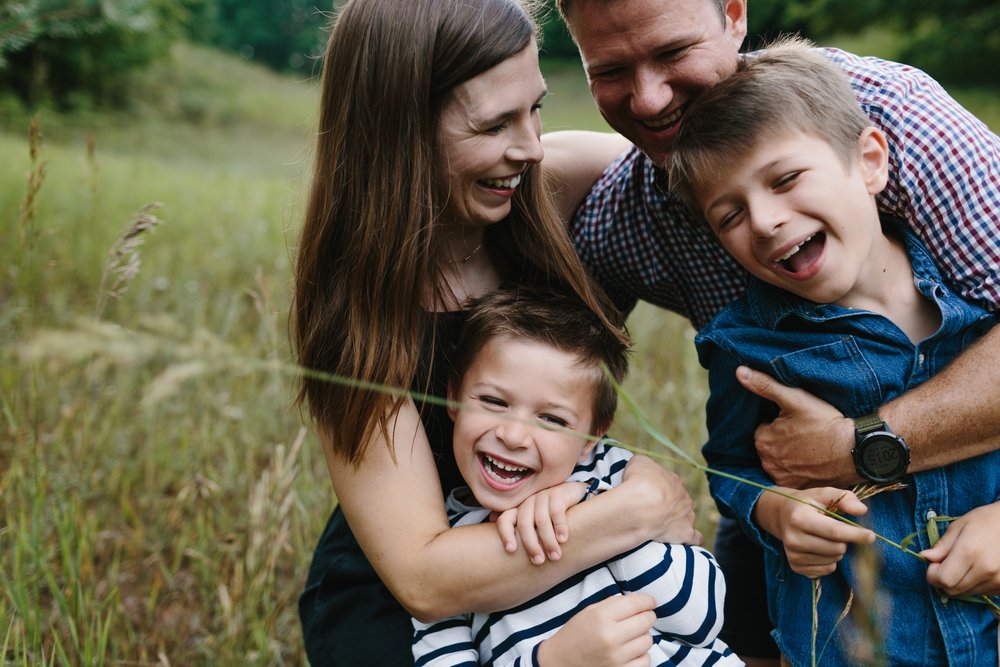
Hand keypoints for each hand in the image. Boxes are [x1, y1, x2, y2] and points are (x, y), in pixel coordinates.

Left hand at [493, 482, 586, 563]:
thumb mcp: (536, 524)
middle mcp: (528, 502)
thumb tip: (507, 550)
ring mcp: (542, 496)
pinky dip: (560, 527)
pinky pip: (556, 512)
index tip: (511, 550)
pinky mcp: (558, 493)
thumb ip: (522, 532)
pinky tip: (563, 539)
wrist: (572, 496)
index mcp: (519, 510)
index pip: (505, 520)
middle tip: (538, 561)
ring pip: (541, 520)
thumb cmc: (551, 516)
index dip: (505, 534)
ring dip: (548, 541)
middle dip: (531, 545)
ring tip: (555, 556)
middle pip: (524, 524)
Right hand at [536, 593, 655, 666]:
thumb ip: (614, 603)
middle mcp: (610, 637)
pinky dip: (641, 655)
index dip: (647, 601)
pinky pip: (645, 660)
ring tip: (631, 636)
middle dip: (646, 616)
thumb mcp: (589, 611)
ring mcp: (617, 658)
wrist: (560, 662)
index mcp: (601, 617)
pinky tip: (630, 652)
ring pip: (648, 641)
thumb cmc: (575, 634)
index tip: (650, 602)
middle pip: (646, 621)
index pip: (636, 604)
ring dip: (643, 636)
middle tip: (640, 617)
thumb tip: (641, 600)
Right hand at [622, 455, 702, 545]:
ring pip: (688, 517)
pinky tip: (687, 541)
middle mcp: (683, 497)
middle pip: (679, 500)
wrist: (641, 506)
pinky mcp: (686, 533)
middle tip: (651, 511)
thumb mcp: (637, 462)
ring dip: (679, 520)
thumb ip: (643, 464)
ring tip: (663, 526)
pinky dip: (693, 539)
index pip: (669, 483)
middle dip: (669, 505)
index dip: (658, 488)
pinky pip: (695, 537)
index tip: (647, 494)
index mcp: (673, 480)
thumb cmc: (638, 482)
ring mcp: (687, 515)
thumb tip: (643, 468)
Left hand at [736, 366, 856, 487]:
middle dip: (782, 441)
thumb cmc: (824, 422)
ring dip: (788, 457)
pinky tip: (812, 463)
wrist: (855, 450)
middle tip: (804, 435)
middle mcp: (768, 462)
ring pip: (779, 462)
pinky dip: (798, 471)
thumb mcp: (794, 399)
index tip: (796, 423)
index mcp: (762, 440)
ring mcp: (783, 477)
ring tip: (809, 448)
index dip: (780, 425)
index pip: (764, 430)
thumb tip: (740, 372)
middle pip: (770, 447)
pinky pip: (791, 478)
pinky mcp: (798, 488)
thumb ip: (765, 385)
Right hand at [754, 486, 874, 577]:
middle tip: (836, 530)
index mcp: (800, 518)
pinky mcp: (795, 567)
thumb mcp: (824, 494)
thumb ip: (844, 497)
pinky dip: (829, 561)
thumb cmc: (807, 503)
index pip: (834, 531)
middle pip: (837, 549)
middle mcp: (793, 539)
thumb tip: (861, 510)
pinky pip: (826, 570)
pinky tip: (820, 548)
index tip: (871, 535)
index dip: (856, 534)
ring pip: (833, 561)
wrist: (782, 516)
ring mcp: (793, 555)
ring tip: (825, 538)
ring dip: (837, 551)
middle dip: (844, 541)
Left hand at [921, 502, 999, 596]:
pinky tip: (978, 568)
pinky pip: (981, 592)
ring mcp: (998, 581)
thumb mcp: (959, 526)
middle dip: (943, 579)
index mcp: (970, 552)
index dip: (933, 574)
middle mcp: (986, 570)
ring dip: (959, 582)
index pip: (943, 580)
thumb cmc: (985, 521)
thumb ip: (942, 545)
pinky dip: (974, 584)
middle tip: (947, 562)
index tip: (935, 563)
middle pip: (952, 590)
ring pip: (966, 593)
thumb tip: (926, 557)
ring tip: (966, 563)